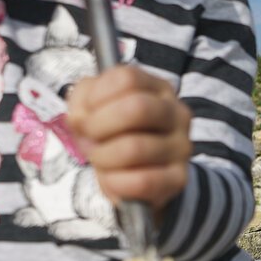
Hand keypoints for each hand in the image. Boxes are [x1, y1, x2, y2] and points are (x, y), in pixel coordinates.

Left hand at [66, 65, 191, 220]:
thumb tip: (80, 118)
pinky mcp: (178, 177)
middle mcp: (175, 113)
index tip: (85, 113)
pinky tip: (111, 179)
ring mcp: (181, 146)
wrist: (140, 174)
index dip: (96, 96)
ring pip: (135, 148)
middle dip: (99, 126)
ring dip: (103, 157)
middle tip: (87, 137)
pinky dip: (116, 182)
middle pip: (137, 108)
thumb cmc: (117, 135)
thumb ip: (82, 101)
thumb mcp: (97, 109)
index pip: (127, 78)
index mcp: (157, 88)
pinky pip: (143, 180)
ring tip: (98, 159)